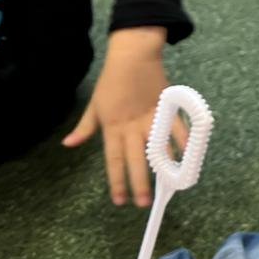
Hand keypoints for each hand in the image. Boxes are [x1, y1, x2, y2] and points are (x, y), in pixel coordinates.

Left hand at [62, 26, 187, 206]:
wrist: (133, 55)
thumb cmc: (112, 81)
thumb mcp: (94, 106)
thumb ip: (85, 128)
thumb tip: (69, 144)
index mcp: (113, 128)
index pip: (114, 161)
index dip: (117, 182)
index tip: (120, 201)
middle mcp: (132, 127)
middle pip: (136, 160)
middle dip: (140, 184)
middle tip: (144, 203)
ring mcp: (151, 118)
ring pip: (159, 148)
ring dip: (165, 168)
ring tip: (170, 185)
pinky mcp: (166, 108)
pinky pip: (177, 128)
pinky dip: (184, 142)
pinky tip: (189, 155)